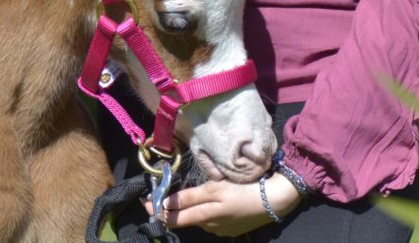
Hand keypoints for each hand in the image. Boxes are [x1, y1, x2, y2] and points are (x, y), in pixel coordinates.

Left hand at [144, 173, 302, 236]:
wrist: (273, 201)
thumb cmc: (242, 191)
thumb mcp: (214, 189)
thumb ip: (189, 197)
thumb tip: (166, 203)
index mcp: (204, 216)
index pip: (173, 219)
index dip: (157, 211)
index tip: (146, 203)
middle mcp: (209, 226)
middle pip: (184, 220)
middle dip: (168, 211)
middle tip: (155, 201)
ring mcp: (221, 229)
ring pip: (198, 219)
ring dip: (188, 211)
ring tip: (181, 199)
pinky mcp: (231, 229)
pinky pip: (212, 221)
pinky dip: (204, 213)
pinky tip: (209, 204)